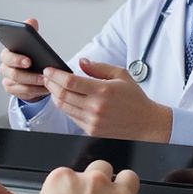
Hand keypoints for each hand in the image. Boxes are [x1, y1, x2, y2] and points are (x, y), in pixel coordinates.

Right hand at [0, 17, 48, 100]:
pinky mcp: (14, 91)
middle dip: (28, 74)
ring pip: (19, 85)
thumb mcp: (31, 42)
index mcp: (7, 53)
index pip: (7, 56)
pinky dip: (36, 91)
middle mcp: (5, 67)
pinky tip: (46, 88)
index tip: (29, 61)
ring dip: (35, 83)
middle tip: (42, 74)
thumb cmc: (30, 53)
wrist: (30, 70)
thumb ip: (30, 31)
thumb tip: (32, 21)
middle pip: (12, 73)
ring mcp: (8, 80)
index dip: (17, 59)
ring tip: (47, 81)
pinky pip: (24, 93)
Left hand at [42, 58, 173, 141]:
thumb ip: (99, 67)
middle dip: (50, 84)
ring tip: (53, 86)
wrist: (146, 124)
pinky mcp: (91, 131)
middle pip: (62, 95)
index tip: (49, 70)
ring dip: (55, 95)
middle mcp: (95, 107)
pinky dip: (65, 106)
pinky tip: (65, 98)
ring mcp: (92, 121)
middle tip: (46, 77)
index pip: (70, 82)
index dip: (55, 75)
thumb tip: (81, 62)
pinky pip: (71, 117)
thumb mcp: (121, 75)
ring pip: (64, 107)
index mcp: (103, 90)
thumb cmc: (134, 98)